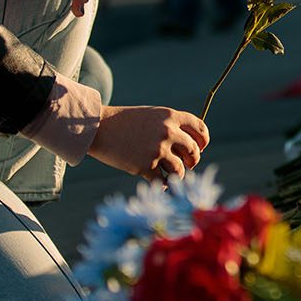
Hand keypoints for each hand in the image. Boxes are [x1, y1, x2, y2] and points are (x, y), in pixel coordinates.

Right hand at [87, 104, 209, 179]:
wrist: (97, 127)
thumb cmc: (123, 122)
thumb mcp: (151, 116)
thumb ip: (169, 126)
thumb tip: (187, 147)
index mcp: (171, 116)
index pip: (200, 129)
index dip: (203, 141)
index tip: (200, 148)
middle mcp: (168, 131)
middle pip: (194, 151)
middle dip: (191, 160)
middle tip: (186, 164)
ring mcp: (158, 149)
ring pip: (181, 169)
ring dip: (177, 175)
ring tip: (168, 174)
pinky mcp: (146, 166)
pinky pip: (163, 182)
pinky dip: (163, 185)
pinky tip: (159, 183)